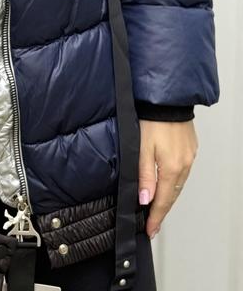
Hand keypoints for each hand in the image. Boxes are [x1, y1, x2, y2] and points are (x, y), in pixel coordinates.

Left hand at [138, 119, 198, 238]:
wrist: (168, 100)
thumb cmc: (152, 120)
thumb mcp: (142, 147)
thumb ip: (144, 174)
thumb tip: (145, 199)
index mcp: (171, 168)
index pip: (162, 201)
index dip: (155, 218)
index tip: (150, 230)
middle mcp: (183, 165)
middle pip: (172, 196)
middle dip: (162, 212)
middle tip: (153, 225)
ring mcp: (189, 158)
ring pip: (178, 185)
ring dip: (168, 198)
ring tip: (157, 209)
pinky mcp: (189, 150)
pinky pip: (182, 173)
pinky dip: (173, 183)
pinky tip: (167, 185)